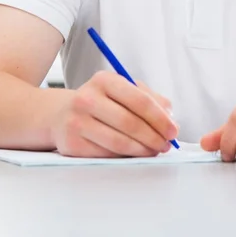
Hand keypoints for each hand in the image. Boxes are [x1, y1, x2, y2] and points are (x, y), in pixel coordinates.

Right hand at [51, 71, 178, 157]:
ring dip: (142, 150)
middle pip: (130, 122)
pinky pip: (106, 154)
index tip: (173, 130)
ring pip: (119, 142)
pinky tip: (134, 154)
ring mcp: (76, 121)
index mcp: (104, 80)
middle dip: (154, 136)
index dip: (160, 118)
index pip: (139, 100)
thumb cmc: (102, 101)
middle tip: (166, 145)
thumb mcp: (123, 90)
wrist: (62, 114)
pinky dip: (125, 156)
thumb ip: (150, 98)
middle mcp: (87, 98)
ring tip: (154, 150)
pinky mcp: (71, 144)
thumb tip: (170, 117)